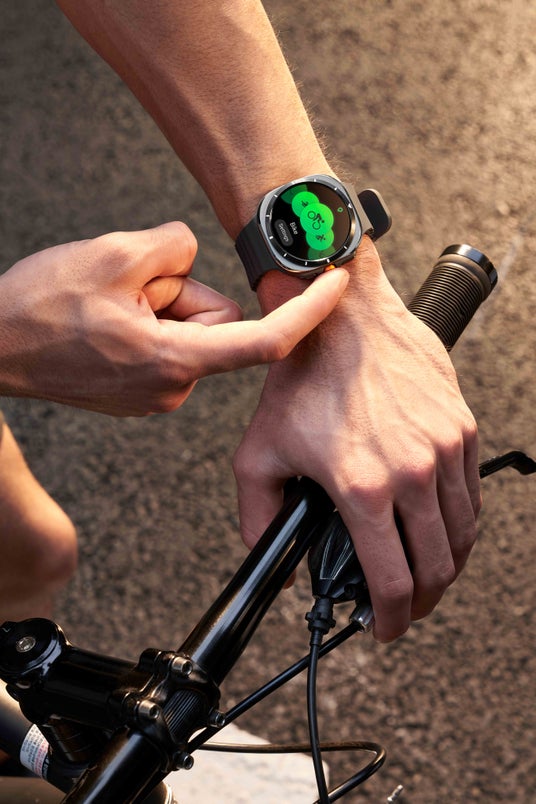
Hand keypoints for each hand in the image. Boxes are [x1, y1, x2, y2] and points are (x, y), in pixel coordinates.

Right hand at [0, 222, 347, 414]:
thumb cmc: (39, 308)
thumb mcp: (115, 254)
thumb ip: (176, 248)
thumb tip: (194, 258)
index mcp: (175, 361)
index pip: (265, 341)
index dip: (307, 311)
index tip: (335, 285)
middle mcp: (173, 389)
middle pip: (217, 322)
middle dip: (185, 295)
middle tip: (129, 290)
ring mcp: (156, 396)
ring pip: (191, 333)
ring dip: (162, 309)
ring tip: (110, 310)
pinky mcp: (143, 394)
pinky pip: (171, 346)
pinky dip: (151, 326)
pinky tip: (108, 325)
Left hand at [233, 238, 480, 641]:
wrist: (342, 317)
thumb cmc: (301, 378)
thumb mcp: (257, 452)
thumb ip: (258, 518)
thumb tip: (275, 560)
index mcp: (363, 486)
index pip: (392, 579)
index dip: (391, 618)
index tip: (384, 627)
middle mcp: (413, 472)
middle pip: (437, 567)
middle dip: (421, 601)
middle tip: (405, 607)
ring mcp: (444, 448)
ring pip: (461, 535)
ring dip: (446, 566)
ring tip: (425, 574)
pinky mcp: (460, 428)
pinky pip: (471, 493)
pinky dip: (460, 523)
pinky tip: (440, 527)